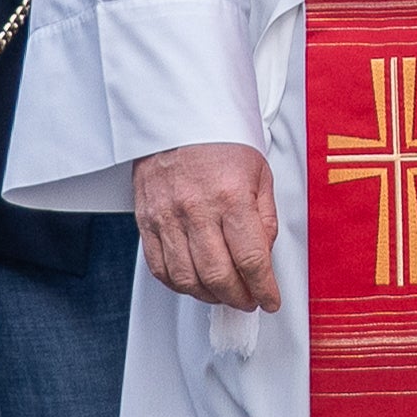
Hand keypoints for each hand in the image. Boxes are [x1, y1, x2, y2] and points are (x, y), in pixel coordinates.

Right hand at [135, 140, 282, 312]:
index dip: (264, 289)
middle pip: (219, 276)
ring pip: (187, 279)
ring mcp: (167, 217)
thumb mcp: (259, 174)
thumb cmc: (219, 140)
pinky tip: (194, 281)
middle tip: (249, 299)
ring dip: (209, 295)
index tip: (270, 299)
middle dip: (239, 298)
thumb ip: (264, 219)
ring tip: (223, 292)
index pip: (251, 259)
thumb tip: (264, 257)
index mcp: (230, 196)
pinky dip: (178, 284)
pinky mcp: (147, 221)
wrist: (177, 117)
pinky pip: (160, 268)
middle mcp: (196, 209)